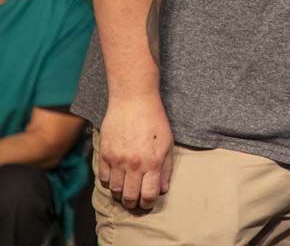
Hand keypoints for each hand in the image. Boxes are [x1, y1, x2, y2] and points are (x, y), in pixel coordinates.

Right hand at [97, 96, 173, 210]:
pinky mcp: (105, 154)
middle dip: (133, 204)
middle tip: (135, 203)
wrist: (133, 102)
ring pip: (115, 190)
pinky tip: (115, 180)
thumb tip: (162, 190)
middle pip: (129, 197)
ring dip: (120, 195)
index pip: (148, 195)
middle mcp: (134, 165)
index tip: (147, 204)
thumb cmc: (154, 121)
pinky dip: (109, 183)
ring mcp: (118, 160)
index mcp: (153, 163)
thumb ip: (166, 169)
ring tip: (125, 193)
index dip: (148, 204)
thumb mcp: (167, 144)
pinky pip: (104, 178)